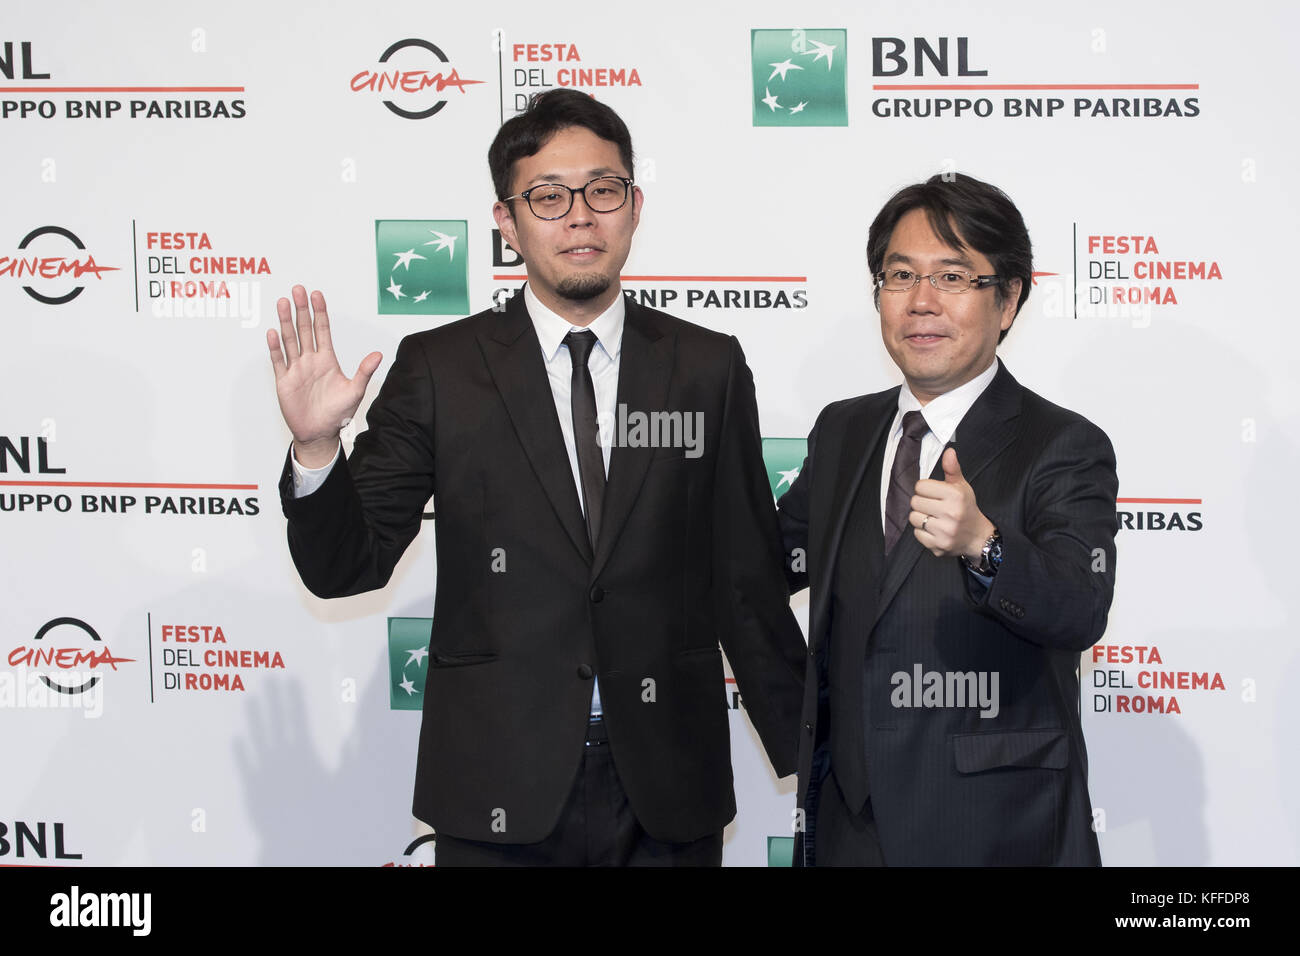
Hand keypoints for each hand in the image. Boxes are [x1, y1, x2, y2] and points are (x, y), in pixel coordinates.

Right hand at [267, 285, 381, 466]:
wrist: (320, 433)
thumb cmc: (338, 414)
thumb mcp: (355, 391)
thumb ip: (364, 371)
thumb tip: (378, 355)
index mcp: (327, 360)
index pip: (322, 330)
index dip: (320, 312)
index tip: (317, 295)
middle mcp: (310, 361)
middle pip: (304, 329)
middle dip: (301, 309)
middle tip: (297, 289)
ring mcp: (296, 369)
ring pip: (290, 340)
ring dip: (286, 322)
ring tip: (282, 303)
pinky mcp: (284, 381)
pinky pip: (279, 361)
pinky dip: (275, 348)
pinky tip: (273, 333)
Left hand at [910, 447, 995, 559]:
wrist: (977, 537)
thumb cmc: (966, 508)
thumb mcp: (962, 486)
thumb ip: (952, 469)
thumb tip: (949, 451)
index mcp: (956, 496)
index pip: (921, 486)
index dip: (925, 489)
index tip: (933, 493)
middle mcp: (951, 514)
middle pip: (915, 502)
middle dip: (922, 502)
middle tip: (933, 506)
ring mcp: (944, 532)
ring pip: (914, 518)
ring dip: (920, 517)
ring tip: (933, 517)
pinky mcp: (938, 546)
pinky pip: (917, 534)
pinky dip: (922, 531)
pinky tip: (934, 529)